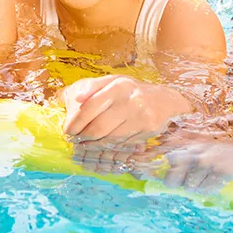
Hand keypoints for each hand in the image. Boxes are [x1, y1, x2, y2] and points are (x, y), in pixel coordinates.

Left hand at [63, 75, 191, 173]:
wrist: (165, 100)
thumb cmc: (131, 91)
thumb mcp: (113, 82)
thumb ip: (92, 87)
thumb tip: (75, 99)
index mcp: (118, 85)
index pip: (89, 107)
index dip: (75, 122)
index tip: (67, 131)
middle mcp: (131, 100)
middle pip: (98, 127)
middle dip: (83, 138)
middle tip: (75, 141)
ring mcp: (141, 116)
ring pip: (110, 139)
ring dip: (94, 146)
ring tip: (85, 146)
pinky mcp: (148, 131)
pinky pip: (123, 145)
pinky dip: (110, 149)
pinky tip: (102, 147)